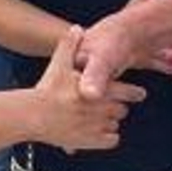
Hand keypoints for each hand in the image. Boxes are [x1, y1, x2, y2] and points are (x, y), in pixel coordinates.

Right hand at [32, 26, 145, 151]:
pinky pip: (111, 141)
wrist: (31, 115)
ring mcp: (95, 127)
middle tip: (107, 105)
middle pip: (122, 110)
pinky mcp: (89, 142)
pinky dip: (107, 137)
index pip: (127, 92)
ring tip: (97, 118)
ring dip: (110, 122)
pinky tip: (97, 131)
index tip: (140, 93)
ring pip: (115, 125)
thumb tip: (77, 28)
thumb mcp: (58, 64)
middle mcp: (100, 109)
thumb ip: (70, 45)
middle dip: (117, 107)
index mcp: (98, 89)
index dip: (134, 92)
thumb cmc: (46, 89)